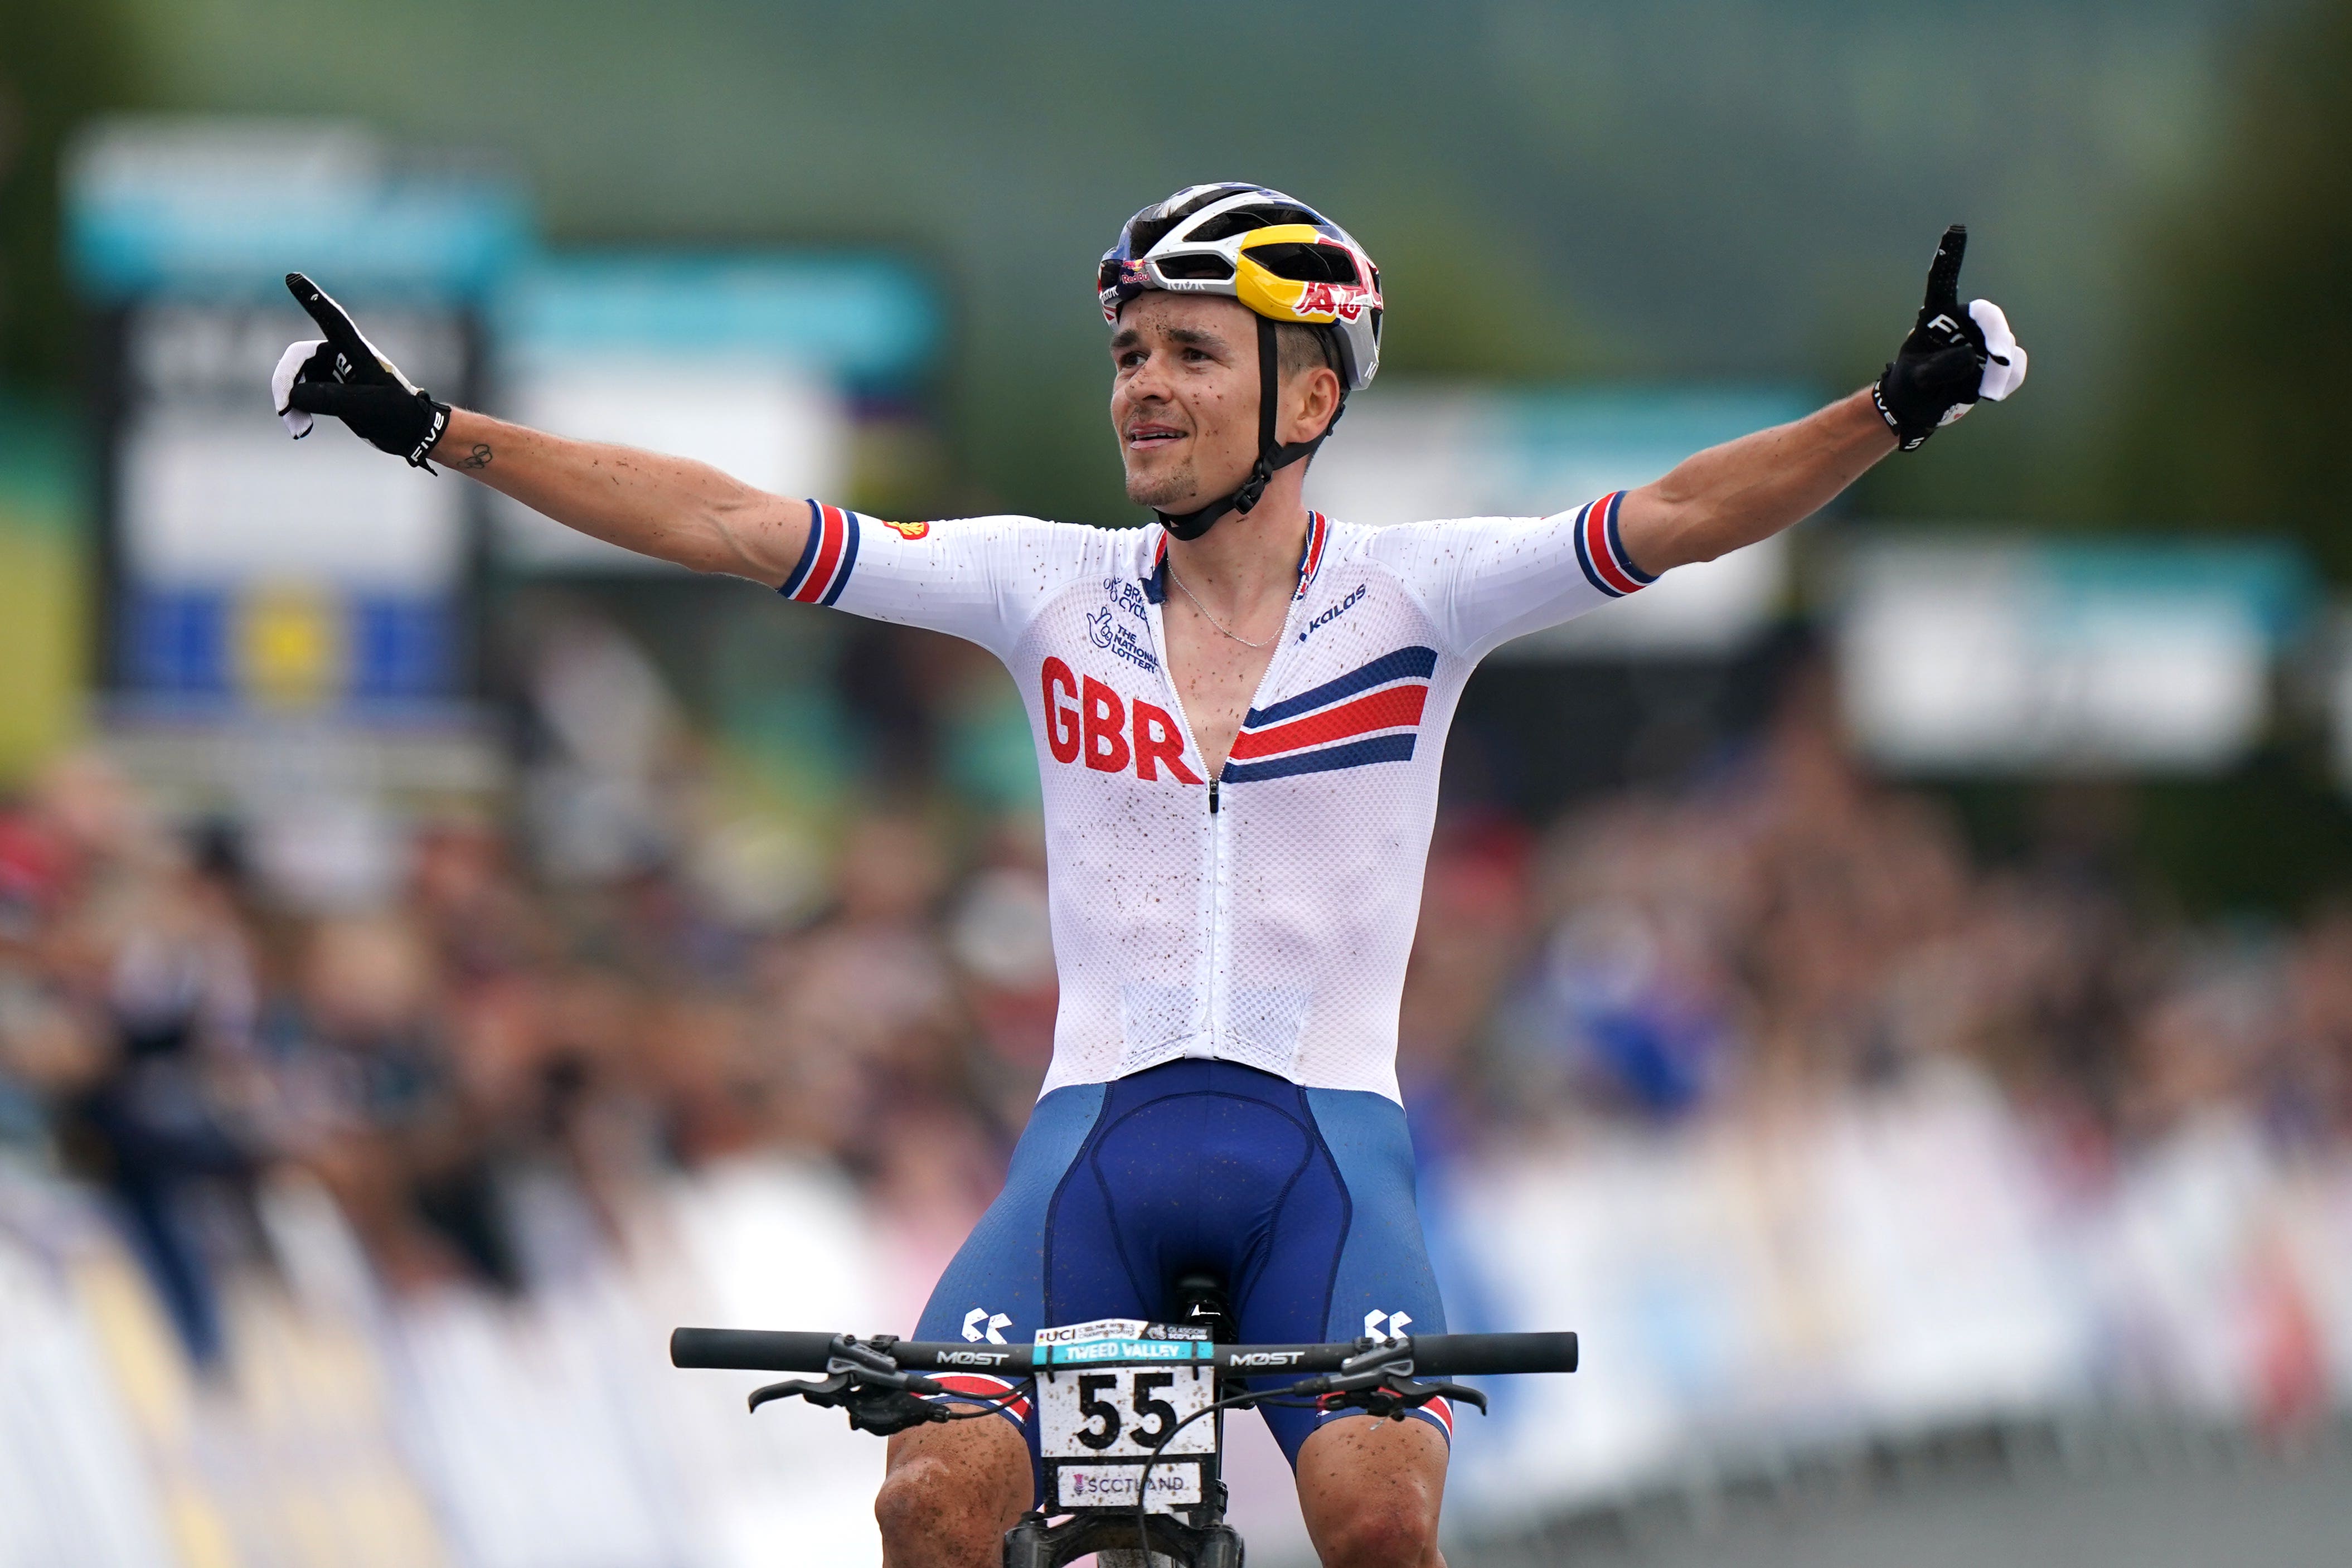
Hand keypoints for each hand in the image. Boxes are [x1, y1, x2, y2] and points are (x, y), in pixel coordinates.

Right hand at [271, 273, 451, 468]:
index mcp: (357, 352)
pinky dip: (295, 409)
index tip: (291, 276)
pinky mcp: (329, 389)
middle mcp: (342, 356)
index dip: (311, 298)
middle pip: (300, 356)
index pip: (332, 319)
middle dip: (286, 380)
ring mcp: (334, 373)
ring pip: (296, 376)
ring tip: (297, 428)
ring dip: (289, 400)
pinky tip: (300, 428)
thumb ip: (332, 398)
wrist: (412, 433)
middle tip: (284, 410)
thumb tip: (294, 394)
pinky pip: (301, 392)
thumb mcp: (368, 408)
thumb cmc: (400, 415)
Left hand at [1872, 226, 2026, 450]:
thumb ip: (1938, 369)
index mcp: (1937, 317)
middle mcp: (1964, 324)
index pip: (1943, 282)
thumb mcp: (1915, 380)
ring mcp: (1984, 341)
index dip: (1950, 256)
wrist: (1921, 407)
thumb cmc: (1910, 387)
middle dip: (1997, 335)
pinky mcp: (1998, 361)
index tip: (1956, 229)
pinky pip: (2016, 365)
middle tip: (1999, 358)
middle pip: (1989, 316)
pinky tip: (1991, 391)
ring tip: (1977, 390)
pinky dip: (2009, 379)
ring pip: (2005, 345)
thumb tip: (1972, 355)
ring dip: (1997, 370)